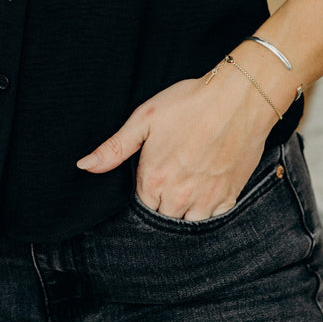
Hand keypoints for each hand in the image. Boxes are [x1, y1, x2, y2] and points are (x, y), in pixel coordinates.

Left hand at [75, 62, 276, 219]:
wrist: (238, 98)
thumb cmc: (189, 103)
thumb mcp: (145, 119)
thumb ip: (114, 148)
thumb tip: (84, 166)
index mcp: (154, 180)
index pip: (140, 209)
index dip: (144, 195)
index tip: (150, 179)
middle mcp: (180, 198)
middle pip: (163, 218)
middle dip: (162, 205)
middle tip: (169, 179)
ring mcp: (207, 200)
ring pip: (188, 223)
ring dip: (183, 211)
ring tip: (185, 186)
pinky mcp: (230, 197)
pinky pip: (214, 219)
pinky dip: (207, 210)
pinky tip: (205, 189)